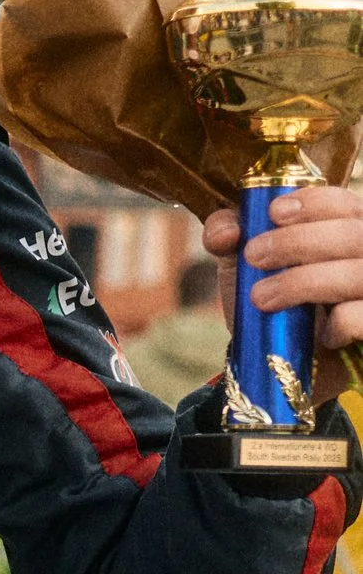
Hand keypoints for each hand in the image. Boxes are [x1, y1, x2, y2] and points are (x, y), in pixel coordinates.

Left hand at [202, 185, 362, 351]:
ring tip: (262, 297)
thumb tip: (225, 231)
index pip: (345, 203)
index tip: (274, 213)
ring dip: (306, 281)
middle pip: (355, 234)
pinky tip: (322, 334)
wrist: (282, 371)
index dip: (315, 202)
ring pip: (360, 273)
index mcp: (347, 233)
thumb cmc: (271, 310)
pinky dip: (342, 321)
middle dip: (299, 241)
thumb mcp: (244, 270)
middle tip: (255, 256)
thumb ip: (229, 239)